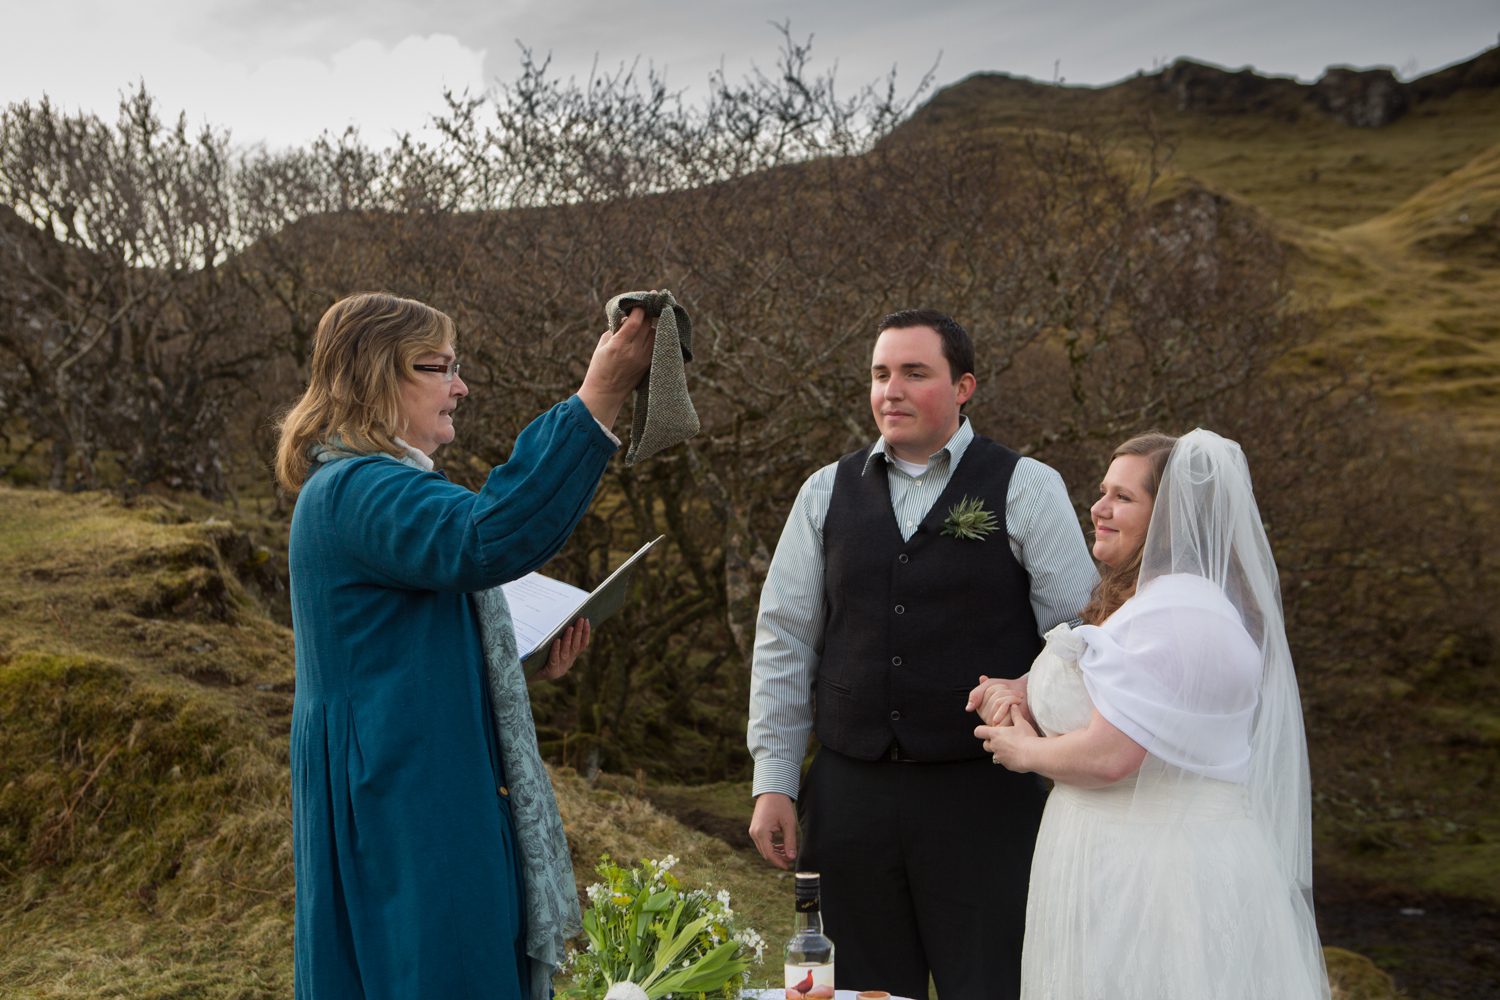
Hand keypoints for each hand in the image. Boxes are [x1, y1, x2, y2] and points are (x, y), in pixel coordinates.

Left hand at [530, 618, 588, 683]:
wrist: (525, 675)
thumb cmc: (536, 656)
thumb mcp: (549, 647)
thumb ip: (556, 638)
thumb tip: (559, 618)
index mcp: (570, 658)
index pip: (582, 645)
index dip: (585, 633)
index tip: (586, 620)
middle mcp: (567, 664)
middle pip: (575, 647)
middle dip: (579, 632)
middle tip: (580, 619)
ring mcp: (559, 669)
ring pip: (566, 652)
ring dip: (568, 639)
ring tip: (570, 627)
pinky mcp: (550, 673)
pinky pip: (554, 660)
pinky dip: (556, 649)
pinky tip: (556, 641)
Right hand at [578, 303, 655, 427]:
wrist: (605, 393)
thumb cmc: (599, 368)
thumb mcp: (602, 345)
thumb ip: (616, 330)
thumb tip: (629, 318)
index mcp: (619, 345)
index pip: (636, 321)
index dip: (641, 308)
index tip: (644, 298)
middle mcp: (634, 351)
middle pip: (648, 325)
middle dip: (650, 311)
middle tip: (652, 301)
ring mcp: (643, 359)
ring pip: (656, 334)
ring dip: (654, 323)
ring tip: (651, 316)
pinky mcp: (648, 364)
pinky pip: (657, 345)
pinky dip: (656, 335)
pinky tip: (654, 329)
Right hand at [748, 792, 797, 869]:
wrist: (771, 791)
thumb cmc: (781, 805)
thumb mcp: (788, 823)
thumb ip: (790, 841)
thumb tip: (792, 858)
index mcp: (761, 832)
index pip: (770, 854)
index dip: (779, 862)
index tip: (789, 866)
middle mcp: (754, 833)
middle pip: (765, 853)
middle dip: (778, 858)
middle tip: (791, 860)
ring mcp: (753, 831)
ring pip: (763, 849)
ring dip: (775, 853)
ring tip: (788, 853)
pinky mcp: (755, 829)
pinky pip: (762, 843)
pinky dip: (771, 847)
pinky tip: (782, 847)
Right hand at [966, 674, 1032, 726]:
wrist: (1028, 694)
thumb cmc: (1010, 690)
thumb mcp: (990, 686)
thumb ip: (976, 694)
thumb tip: (968, 708)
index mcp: (981, 708)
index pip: (979, 694)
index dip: (993, 687)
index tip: (1004, 688)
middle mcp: (986, 717)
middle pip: (990, 698)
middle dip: (1004, 691)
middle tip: (1015, 694)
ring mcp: (996, 722)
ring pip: (997, 702)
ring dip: (1011, 695)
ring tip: (1019, 698)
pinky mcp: (1006, 725)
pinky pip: (1004, 708)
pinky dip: (1012, 701)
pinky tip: (1018, 704)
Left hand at [976, 711, 1038, 772]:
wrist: (1033, 754)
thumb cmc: (1027, 737)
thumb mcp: (1021, 723)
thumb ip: (1016, 714)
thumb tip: (1013, 706)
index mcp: (995, 734)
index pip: (978, 732)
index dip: (981, 730)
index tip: (987, 729)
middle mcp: (995, 746)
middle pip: (985, 744)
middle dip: (990, 742)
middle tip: (1001, 739)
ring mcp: (1000, 757)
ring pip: (994, 754)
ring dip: (999, 751)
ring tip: (1011, 747)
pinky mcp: (1007, 765)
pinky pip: (1004, 762)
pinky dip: (1008, 759)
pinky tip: (1018, 755)